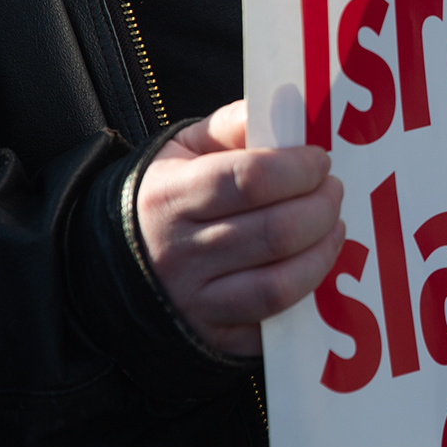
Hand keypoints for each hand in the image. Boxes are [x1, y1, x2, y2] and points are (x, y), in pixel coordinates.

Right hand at [136, 101, 345, 355]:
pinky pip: (274, 321)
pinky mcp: (214, 338)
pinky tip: (315, 264)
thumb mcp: (184, 150)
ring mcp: (196, 303)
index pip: (250, 180)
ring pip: (280, 284)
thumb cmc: (167, 198)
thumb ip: (233, 125)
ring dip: (323, 252)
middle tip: (334, 191)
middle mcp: (179, 254)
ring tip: (333, 226)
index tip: (320, 160)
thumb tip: (285, 108)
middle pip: (275, 232)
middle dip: (322, 208)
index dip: (299, 168)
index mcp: (170, 198)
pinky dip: (306, 293)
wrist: (111, 267)